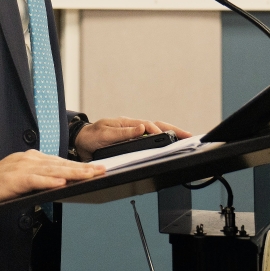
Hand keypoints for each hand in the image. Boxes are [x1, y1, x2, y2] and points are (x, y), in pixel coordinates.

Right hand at [0, 150, 104, 213]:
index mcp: (32, 159)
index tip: (95, 168)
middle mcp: (30, 160)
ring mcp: (23, 168)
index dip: (79, 166)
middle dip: (83, 168)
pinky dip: (49, 181)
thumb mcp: (23, 178)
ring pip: (53, 170)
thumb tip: (60, 183)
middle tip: (101, 170)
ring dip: (73, 173)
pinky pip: (35, 180)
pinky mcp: (15, 179)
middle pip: (61, 164)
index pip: (60, 162)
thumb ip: (40, 178)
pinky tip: (62, 182)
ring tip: (89, 175)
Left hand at [74, 117, 192, 161]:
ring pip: (155, 134)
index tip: (171, 137)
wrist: (79, 142)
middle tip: (189, 135)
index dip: (161, 131)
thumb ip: (123, 132)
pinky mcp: (131, 143)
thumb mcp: (105, 134)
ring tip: (185, 140)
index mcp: (127, 123)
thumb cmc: (90, 136)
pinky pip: (149, 143)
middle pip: (157, 127)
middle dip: (174, 130)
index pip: (149, 126)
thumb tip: (143, 128)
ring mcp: (133, 135)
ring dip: (171, 135)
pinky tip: (169, 147)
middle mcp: (132, 128)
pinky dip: (161, 142)